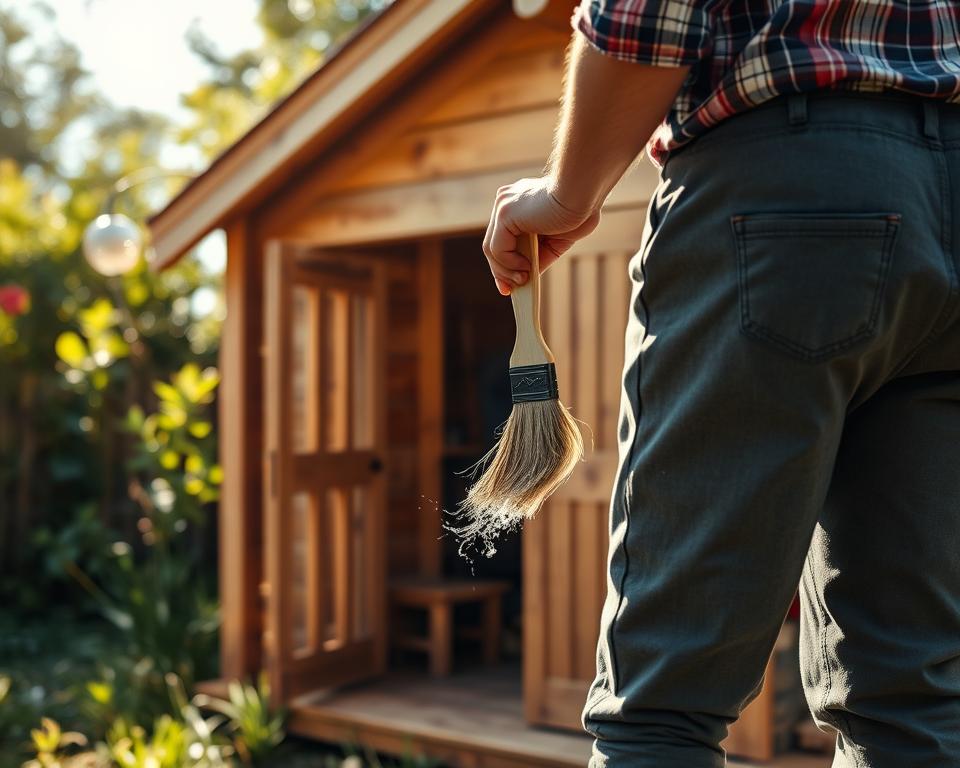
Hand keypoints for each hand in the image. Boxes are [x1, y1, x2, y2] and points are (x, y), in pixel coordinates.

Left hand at [482, 176, 599, 294]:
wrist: (584, 192)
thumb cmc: (580, 209)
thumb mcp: (558, 239)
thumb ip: (540, 254)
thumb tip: (527, 276)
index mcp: (519, 204)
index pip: (504, 238)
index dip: (505, 262)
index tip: (509, 282)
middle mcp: (507, 202)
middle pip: (494, 244)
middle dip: (501, 271)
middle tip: (509, 290)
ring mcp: (503, 206)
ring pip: (492, 249)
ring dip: (505, 271)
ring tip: (523, 281)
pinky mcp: (504, 214)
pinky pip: (498, 249)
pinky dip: (509, 264)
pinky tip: (525, 268)